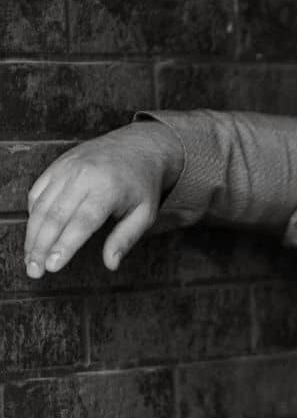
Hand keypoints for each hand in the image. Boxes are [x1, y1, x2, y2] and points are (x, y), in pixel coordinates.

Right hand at [23, 122, 182, 278]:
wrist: (140, 146)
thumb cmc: (143, 185)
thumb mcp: (146, 213)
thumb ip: (126, 238)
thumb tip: (111, 264)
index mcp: (108, 189)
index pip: (81, 222)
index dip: (64, 246)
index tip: (52, 266)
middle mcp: (84, 176)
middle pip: (55, 216)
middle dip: (41, 246)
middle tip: (34, 271)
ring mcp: (68, 168)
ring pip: (41, 205)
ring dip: (32, 234)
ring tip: (29, 258)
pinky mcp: (58, 165)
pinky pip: (38, 191)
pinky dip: (33, 213)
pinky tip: (34, 233)